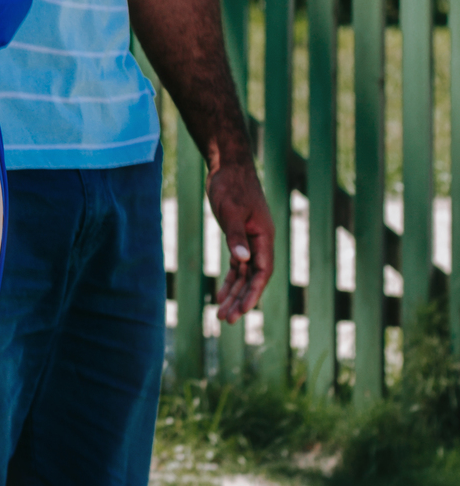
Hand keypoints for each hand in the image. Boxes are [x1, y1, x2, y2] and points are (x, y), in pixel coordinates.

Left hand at [207, 162, 274, 322]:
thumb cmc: (231, 185)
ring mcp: (250, 241)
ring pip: (244, 275)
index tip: (243, 310)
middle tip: (226, 320)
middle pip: (253, 278)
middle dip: (241, 299)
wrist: (228, 165)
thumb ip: (236, 235)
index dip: (253, 292)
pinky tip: (220, 295)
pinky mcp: (239, 237)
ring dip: (234, 294)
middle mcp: (260, 242)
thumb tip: (243, 260)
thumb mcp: (231, 210)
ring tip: (221, 315)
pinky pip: (237, 266)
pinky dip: (230, 280)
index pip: (262, 272)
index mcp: (264, 236)